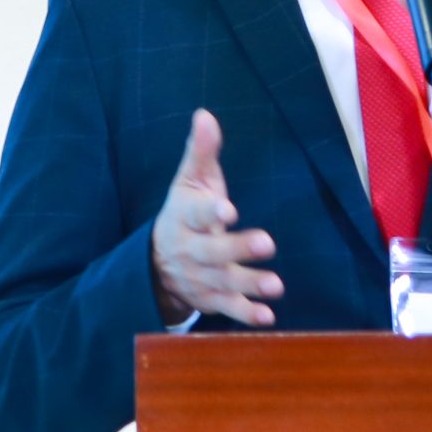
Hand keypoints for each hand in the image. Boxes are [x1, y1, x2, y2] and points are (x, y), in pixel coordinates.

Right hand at [149, 109, 280, 325]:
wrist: (155, 264)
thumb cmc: (184, 214)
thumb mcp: (188, 182)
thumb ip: (200, 152)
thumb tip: (205, 114)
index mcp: (184, 217)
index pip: (195, 214)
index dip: (210, 212)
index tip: (227, 209)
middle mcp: (191, 250)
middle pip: (213, 252)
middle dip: (238, 249)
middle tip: (268, 242)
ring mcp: (200, 278)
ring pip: (224, 283)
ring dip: (249, 284)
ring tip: (276, 285)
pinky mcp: (211, 300)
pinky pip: (227, 310)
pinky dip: (246, 315)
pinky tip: (268, 316)